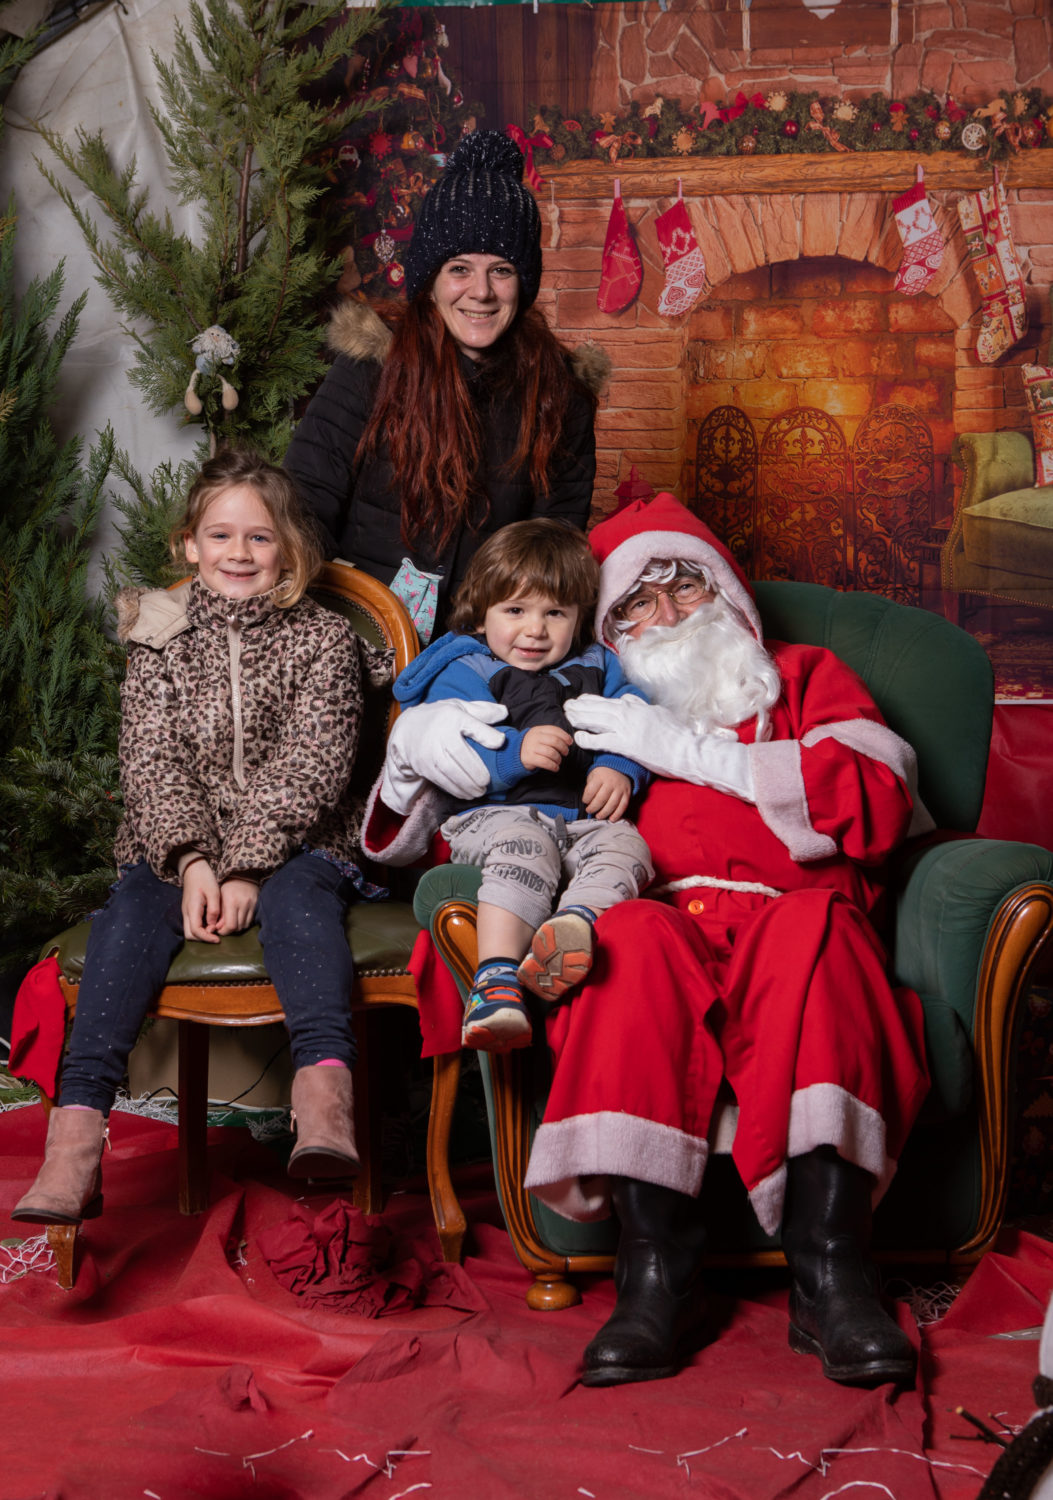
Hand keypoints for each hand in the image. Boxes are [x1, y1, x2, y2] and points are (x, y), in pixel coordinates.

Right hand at [181, 859, 221, 941]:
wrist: (194, 869)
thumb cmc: (205, 878)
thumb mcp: (213, 891)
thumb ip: (214, 909)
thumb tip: (213, 925)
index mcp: (192, 908)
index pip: (195, 931)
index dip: (206, 937)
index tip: (218, 939)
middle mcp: (186, 913)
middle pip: (190, 935)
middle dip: (203, 938)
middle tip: (217, 935)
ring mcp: (186, 912)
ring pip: (190, 931)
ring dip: (202, 934)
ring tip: (215, 929)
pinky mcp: (189, 911)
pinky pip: (193, 925)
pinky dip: (201, 929)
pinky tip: (212, 924)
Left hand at [217, 878, 258, 934]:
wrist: (243, 874)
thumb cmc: (228, 886)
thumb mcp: (219, 898)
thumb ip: (219, 914)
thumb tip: (218, 929)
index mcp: (231, 901)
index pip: (230, 925)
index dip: (224, 931)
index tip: (219, 930)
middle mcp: (243, 904)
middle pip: (238, 927)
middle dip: (229, 930)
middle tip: (223, 926)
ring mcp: (252, 904)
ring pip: (245, 925)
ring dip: (237, 927)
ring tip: (231, 922)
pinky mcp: (257, 905)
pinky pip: (250, 920)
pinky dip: (243, 922)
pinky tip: (238, 918)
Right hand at [381, 699, 508, 811]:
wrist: (409, 728)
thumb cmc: (441, 718)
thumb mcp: (461, 707)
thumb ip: (483, 711)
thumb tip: (504, 713)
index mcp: (452, 718)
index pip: (472, 726)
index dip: (487, 735)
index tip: (500, 743)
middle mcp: (440, 735)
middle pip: (461, 756)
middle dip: (477, 773)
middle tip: (487, 783)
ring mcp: (430, 752)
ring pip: (451, 772)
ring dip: (467, 786)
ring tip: (479, 792)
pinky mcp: (424, 766)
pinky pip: (441, 781)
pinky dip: (455, 789)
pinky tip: (466, 793)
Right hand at [520, 724, 572, 772]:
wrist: (516, 753)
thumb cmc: (532, 745)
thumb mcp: (539, 736)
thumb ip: (551, 736)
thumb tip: (568, 740)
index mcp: (538, 730)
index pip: (554, 730)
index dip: (565, 736)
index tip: (570, 742)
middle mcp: (535, 737)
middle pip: (555, 741)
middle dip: (563, 748)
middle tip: (565, 753)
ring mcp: (531, 747)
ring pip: (551, 752)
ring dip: (558, 758)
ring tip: (558, 761)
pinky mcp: (529, 758)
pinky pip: (545, 762)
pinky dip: (553, 766)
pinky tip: (555, 767)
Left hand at [565, 693, 669, 766]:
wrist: (684, 749)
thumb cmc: (673, 733)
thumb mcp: (656, 711)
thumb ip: (639, 704)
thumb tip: (627, 698)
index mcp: (634, 706)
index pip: (606, 701)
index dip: (589, 701)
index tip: (578, 701)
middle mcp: (628, 714)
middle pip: (598, 708)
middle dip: (579, 707)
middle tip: (566, 706)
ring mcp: (627, 729)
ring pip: (597, 720)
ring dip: (580, 718)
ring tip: (567, 717)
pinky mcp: (628, 745)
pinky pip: (603, 740)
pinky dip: (589, 738)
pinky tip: (578, 738)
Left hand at [583, 766, 631, 820]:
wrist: (620, 768)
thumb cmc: (603, 775)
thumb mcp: (593, 775)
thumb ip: (590, 787)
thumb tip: (588, 802)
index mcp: (600, 777)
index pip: (591, 791)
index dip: (586, 799)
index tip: (585, 801)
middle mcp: (611, 782)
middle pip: (601, 799)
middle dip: (593, 807)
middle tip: (589, 810)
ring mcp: (620, 789)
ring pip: (612, 804)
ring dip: (604, 813)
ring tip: (598, 816)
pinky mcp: (627, 794)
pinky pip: (623, 806)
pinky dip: (617, 814)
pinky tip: (611, 819)